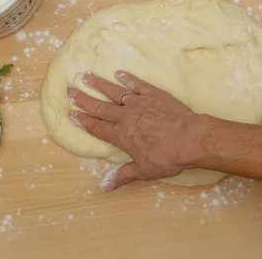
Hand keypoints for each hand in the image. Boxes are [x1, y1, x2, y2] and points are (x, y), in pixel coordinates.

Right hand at [68, 71, 207, 191]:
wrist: (191, 138)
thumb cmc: (168, 157)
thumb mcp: (144, 171)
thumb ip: (123, 175)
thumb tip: (104, 187)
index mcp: (121, 136)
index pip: (97, 127)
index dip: (84, 121)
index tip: (72, 113)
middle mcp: (126, 117)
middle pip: (100, 107)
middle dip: (84, 99)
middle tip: (70, 90)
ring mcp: (140, 103)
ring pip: (115, 92)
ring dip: (100, 84)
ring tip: (87, 76)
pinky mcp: (154, 94)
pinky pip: (137, 84)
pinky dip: (128, 79)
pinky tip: (119, 73)